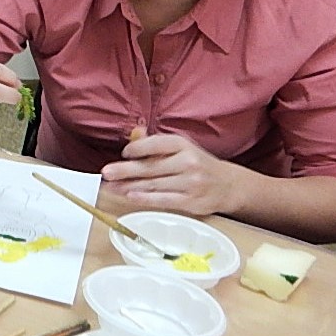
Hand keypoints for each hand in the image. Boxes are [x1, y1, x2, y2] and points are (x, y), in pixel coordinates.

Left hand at [98, 130, 236, 215]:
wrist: (228, 185)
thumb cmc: (197, 163)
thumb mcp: (180, 148)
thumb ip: (155, 143)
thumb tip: (133, 134)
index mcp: (183, 145)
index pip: (156, 144)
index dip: (137, 148)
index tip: (124, 153)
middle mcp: (188, 162)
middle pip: (150, 167)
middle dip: (125, 170)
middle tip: (106, 173)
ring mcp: (191, 183)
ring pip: (154, 184)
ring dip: (129, 186)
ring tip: (111, 187)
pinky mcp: (192, 201)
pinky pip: (163, 199)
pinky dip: (145, 198)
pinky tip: (130, 196)